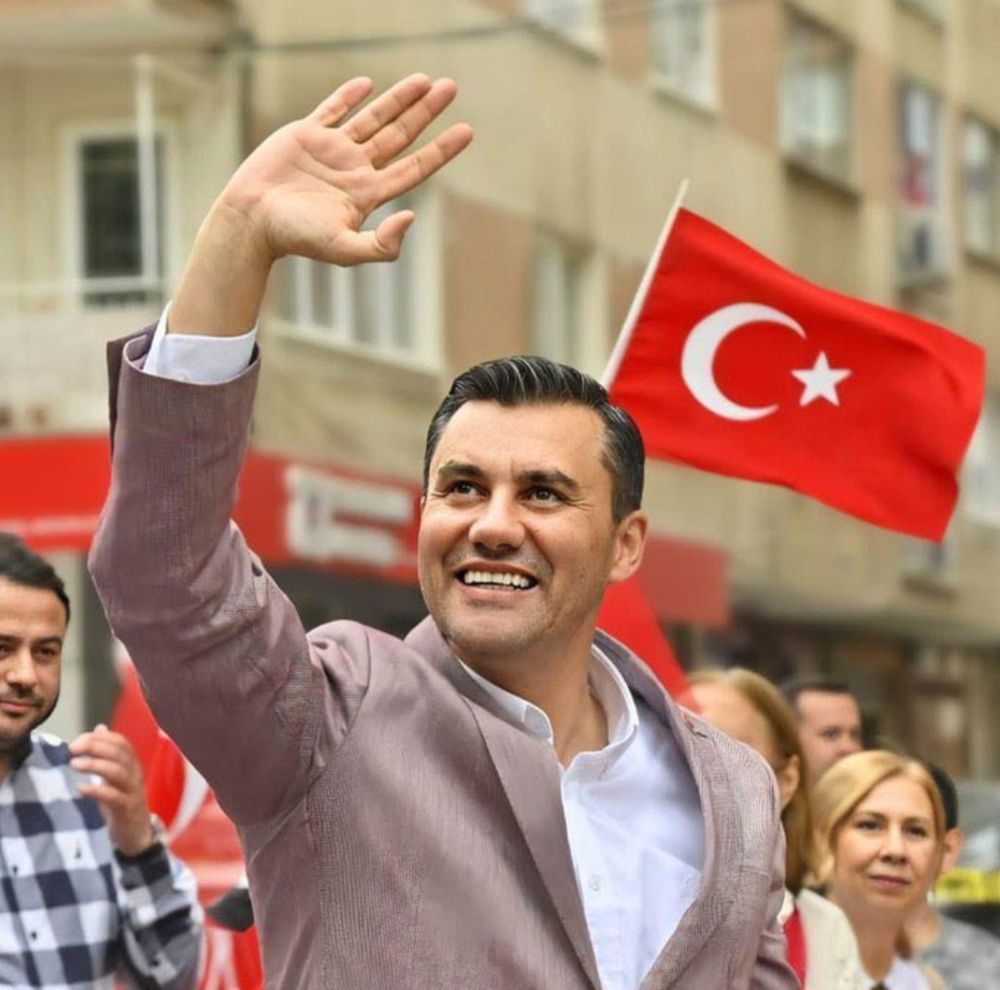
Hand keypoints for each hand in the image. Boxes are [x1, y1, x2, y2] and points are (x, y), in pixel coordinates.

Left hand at [69, 724, 154, 856]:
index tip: (78, 740)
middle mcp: (135, 774)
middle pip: (120, 753)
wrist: (137, 835)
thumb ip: (107, 753)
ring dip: (95, 765)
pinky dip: (96, 791)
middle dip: (96, 747)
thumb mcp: (114, 776)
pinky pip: (114, 797)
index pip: (121, 742)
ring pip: (118, 772)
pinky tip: (80, 788)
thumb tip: (100, 728)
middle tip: (73, 748)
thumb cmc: (122, 803)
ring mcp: (133, 791)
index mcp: (132, 764)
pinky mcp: (127, 809)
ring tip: (74, 764)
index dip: (100, 738)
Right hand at [225, 73, 472, 265]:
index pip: (414, 167)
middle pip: (400, 135)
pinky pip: (332, 110)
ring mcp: (332, 150)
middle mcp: (356, 169)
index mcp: (368, 194)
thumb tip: (411, 218)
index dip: (441, 150)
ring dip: (398, 98)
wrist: (251, 220)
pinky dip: (349, 96)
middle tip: (451, 88)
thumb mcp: (345, 249)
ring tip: (424, 80)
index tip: (467, 130)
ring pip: (373, 118)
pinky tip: (367, 84)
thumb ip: (382, 244)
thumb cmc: (296, 238)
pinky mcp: (305, 134)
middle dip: (426, 112)